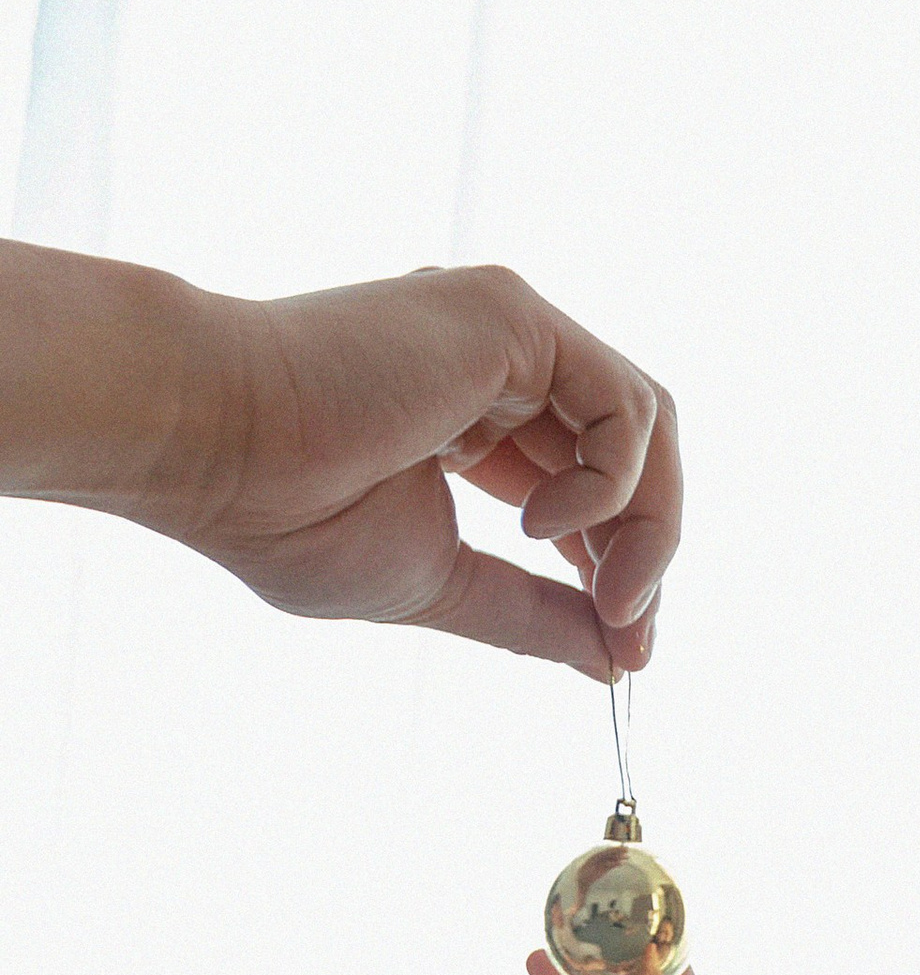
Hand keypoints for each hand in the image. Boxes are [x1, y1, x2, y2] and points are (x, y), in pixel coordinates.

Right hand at [174, 264, 677, 674]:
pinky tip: (538, 524)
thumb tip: (616, 659)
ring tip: (603, 596)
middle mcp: (498, 365)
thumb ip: (532, 614)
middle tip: (628, 635)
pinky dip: (611, 481)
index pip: (592, 488)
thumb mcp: (443, 584)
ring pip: (646, 424)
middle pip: (636, 454)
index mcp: (475, 420)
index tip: (625, 651)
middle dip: (648, 556)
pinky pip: (622, 403)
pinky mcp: (511, 315)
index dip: (622, 570)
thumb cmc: (291, 516)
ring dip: (648, 529)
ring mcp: (507, 333)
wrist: (217, 449)